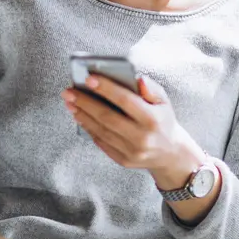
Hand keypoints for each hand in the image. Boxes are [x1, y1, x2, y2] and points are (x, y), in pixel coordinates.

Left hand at [61, 75, 205, 188]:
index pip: (125, 100)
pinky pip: (101, 142)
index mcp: (153, 119)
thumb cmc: (162, 120)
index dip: (106, 88)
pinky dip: (88, 128)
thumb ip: (151, 88)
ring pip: (100, 130)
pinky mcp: (123, 160)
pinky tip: (79, 116)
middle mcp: (141, 137)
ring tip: (70, 102)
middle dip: (85, 102)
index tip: (88, 78)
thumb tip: (137, 78)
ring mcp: (131, 151)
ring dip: (82, 115)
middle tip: (69, 91)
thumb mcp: (164, 101)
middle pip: (107, 117)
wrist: (170, 153)